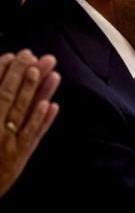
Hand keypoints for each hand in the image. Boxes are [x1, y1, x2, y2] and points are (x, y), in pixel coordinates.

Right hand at [1, 50, 60, 197]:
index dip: (2, 71)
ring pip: (26, 112)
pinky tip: (52, 105)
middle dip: (23, 73)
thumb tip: (2, 88)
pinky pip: (33, 136)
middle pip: (10, 96)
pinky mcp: (18, 158)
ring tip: (53, 73)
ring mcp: (7, 144)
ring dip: (40, 92)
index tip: (13, 55)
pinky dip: (43, 120)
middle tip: (35, 55)